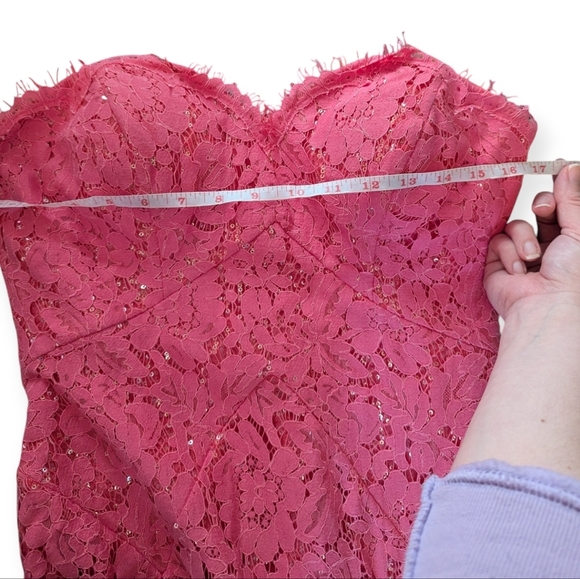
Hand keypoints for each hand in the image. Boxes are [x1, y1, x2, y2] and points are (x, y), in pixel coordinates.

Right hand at [484, 163, 579, 319]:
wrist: (546, 308)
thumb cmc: (573, 279)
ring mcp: (522, 255)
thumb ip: (572, 199)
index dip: (560, 191)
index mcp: (573, 241)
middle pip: (539, 210)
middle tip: (546, 210)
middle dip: (543, 207)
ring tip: (533, 257)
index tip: (559, 173)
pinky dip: (508, 253)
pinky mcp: (498, 264)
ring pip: (516, 224)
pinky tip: (518, 270)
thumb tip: (569, 169)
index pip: (563, 206)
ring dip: (524, 238)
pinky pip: (497, 241)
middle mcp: (549, 246)